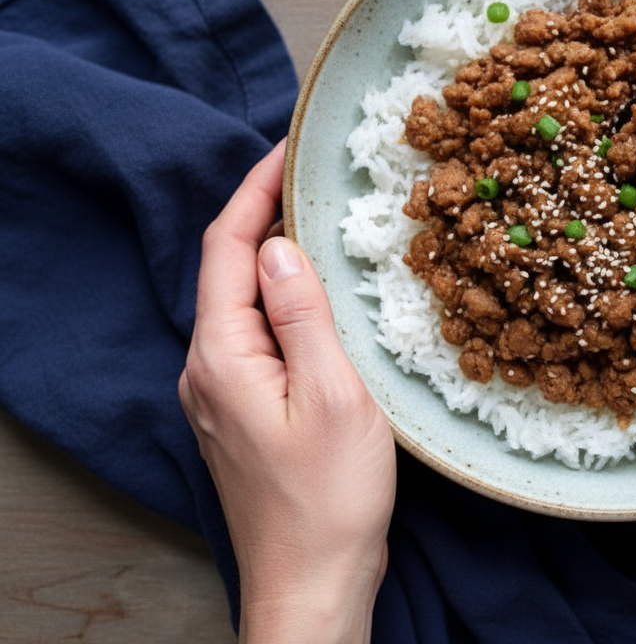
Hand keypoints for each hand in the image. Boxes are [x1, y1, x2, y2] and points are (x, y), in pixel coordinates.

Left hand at [178, 142, 396, 643]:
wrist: (314, 582)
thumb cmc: (330, 497)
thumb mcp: (333, 396)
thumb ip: (302, 316)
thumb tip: (279, 247)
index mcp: (222, 356)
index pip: (227, 248)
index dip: (255, 191)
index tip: (289, 148)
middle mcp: (208, 369)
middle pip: (230, 270)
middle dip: (267, 215)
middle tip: (317, 176)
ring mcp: (222, 394)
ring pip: (245, 303)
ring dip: (279, 258)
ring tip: (326, 223)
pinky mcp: (243, 412)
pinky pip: (258, 335)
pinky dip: (286, 300)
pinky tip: (322, 297)